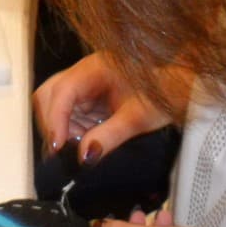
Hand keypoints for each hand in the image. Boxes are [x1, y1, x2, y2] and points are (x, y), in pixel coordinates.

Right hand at [33, 52, 171, 164]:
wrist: (177, 87)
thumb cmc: (162, 95)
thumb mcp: (138, 118)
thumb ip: (110, 136)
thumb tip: (84, 157)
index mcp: (95, 69)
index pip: (63, 91)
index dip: (55, 119)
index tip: (57, 146)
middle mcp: (84, 73)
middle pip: (49, 94)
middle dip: (51, 124)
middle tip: (62, 150)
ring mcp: (84, 84)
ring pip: (54, 105)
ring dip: (60, 129)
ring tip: (78, 147)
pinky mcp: (87, 97)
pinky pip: (68, 113)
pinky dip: (70, 130)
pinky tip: (85, 141)